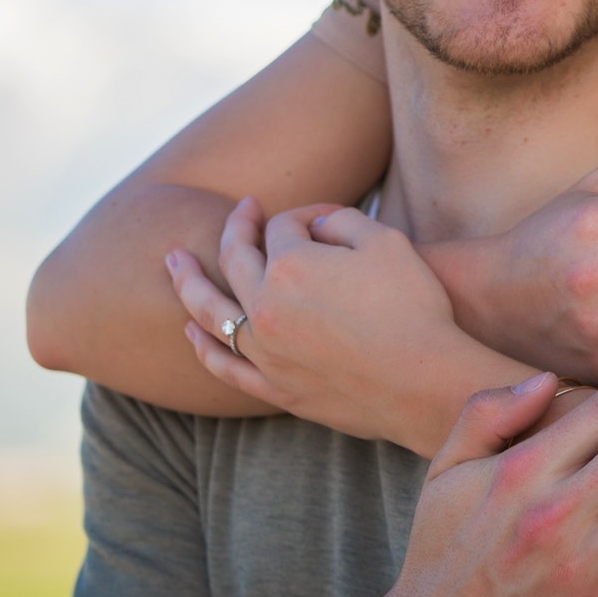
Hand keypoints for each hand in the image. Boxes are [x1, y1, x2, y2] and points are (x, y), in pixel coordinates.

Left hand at [170, 197, 458, 444]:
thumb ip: (342, 220)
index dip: (306, 214)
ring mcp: (263, 350)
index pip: (283, 227)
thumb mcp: (387, 242)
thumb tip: (314, 224)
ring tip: (173, 262)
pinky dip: (202, 347)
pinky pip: (225, 365)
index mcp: (290, 264)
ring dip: (188, 282)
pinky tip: (190, 332)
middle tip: (239, 210)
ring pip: (210, 311)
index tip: (328, 218)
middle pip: (235, 258)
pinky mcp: (274, 387)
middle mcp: (265, 305)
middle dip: (237, 228)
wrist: (424, 381)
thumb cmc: (413, 307)